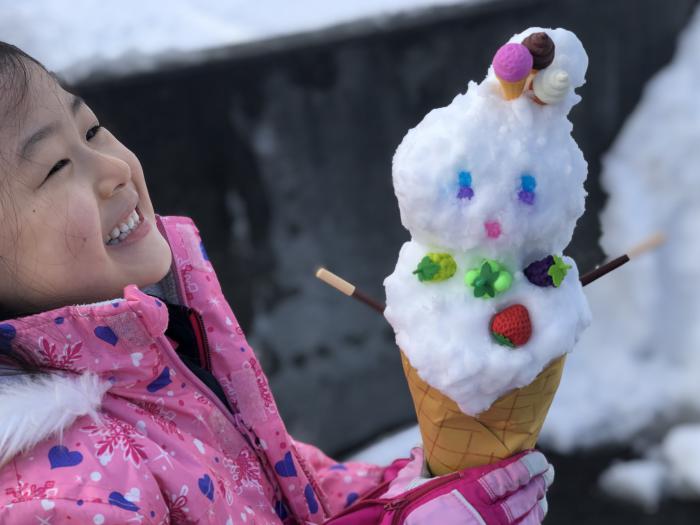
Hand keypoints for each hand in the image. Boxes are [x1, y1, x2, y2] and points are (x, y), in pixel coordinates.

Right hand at [386, 448, 553, 523]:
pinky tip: (532, 517)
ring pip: (528, 519)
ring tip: (542, 494)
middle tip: (547, 472)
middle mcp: (484, 514)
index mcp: (468, 491)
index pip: (510, 475)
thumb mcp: (408, 486)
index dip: (529, 465)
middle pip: (524, 496)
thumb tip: (419, 451)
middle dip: (539, 482)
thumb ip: (420, 467)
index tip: (539, 457)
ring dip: (539, 504)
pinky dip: (529, 524)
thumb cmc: (406, 513)